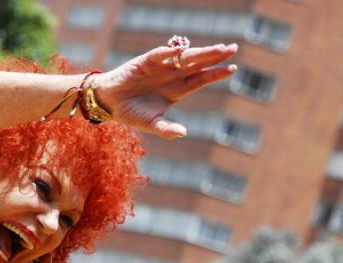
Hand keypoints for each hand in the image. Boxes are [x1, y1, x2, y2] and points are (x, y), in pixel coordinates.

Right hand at [94, 44, 238, 138]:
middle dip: (215, 56)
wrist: (109, 103)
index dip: (216, 74)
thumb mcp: (151, 124)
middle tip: (233, 49)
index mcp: (177, 90)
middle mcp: (172, 75)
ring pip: (184, 57)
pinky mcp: (145, 62)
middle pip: (198, 64)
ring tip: (216, 48)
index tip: (233, 69)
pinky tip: (180, 50)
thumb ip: (166, 129)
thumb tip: (183, 133)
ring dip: (199, 52)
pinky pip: (159, 55)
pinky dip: (168, 52)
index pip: (201, 79)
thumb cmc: (132, 113)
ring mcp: (160, 67)